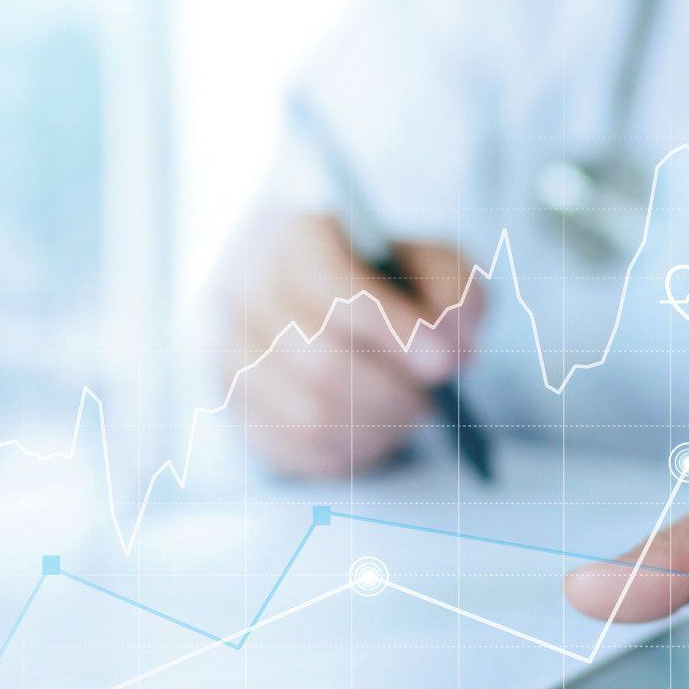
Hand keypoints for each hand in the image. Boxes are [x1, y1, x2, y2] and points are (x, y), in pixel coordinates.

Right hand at [223, 213, 482, 477]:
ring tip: (405, 411)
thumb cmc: (396, 290)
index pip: (331, 286)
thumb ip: (453, 287)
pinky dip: (352, 450)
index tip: (444, 362)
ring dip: (376, 426)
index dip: (391, 328)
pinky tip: (375, 429)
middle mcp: (251, 292)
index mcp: (298, 239)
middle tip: (431, 400)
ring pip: (310, 414)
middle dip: (392, 391)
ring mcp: (236, 354)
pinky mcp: (240, 409)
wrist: (351, 325)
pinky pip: (300, 448)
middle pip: (320, 360)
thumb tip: (448, 333)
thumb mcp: (438, 268)